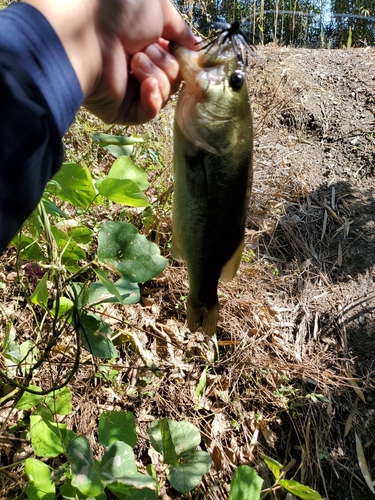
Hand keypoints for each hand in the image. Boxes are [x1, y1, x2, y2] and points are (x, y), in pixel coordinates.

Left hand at [22, 0, 197, 123]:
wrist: (89, 36)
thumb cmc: (119, 13)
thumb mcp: (158, 9)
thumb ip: (179, 29)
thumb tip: (196, 46)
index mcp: (142, 44)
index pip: (174, 60)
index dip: (179, 56)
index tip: (182, 49)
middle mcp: (135, 68)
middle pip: (172, 78)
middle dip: (164, 62)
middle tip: (144, 49)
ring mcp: (127, 91)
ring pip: (163, 95)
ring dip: (155, 75)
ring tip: (135, 61)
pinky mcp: (120, 111)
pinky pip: (148, 113)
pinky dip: (152, 99)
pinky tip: (144, 84)